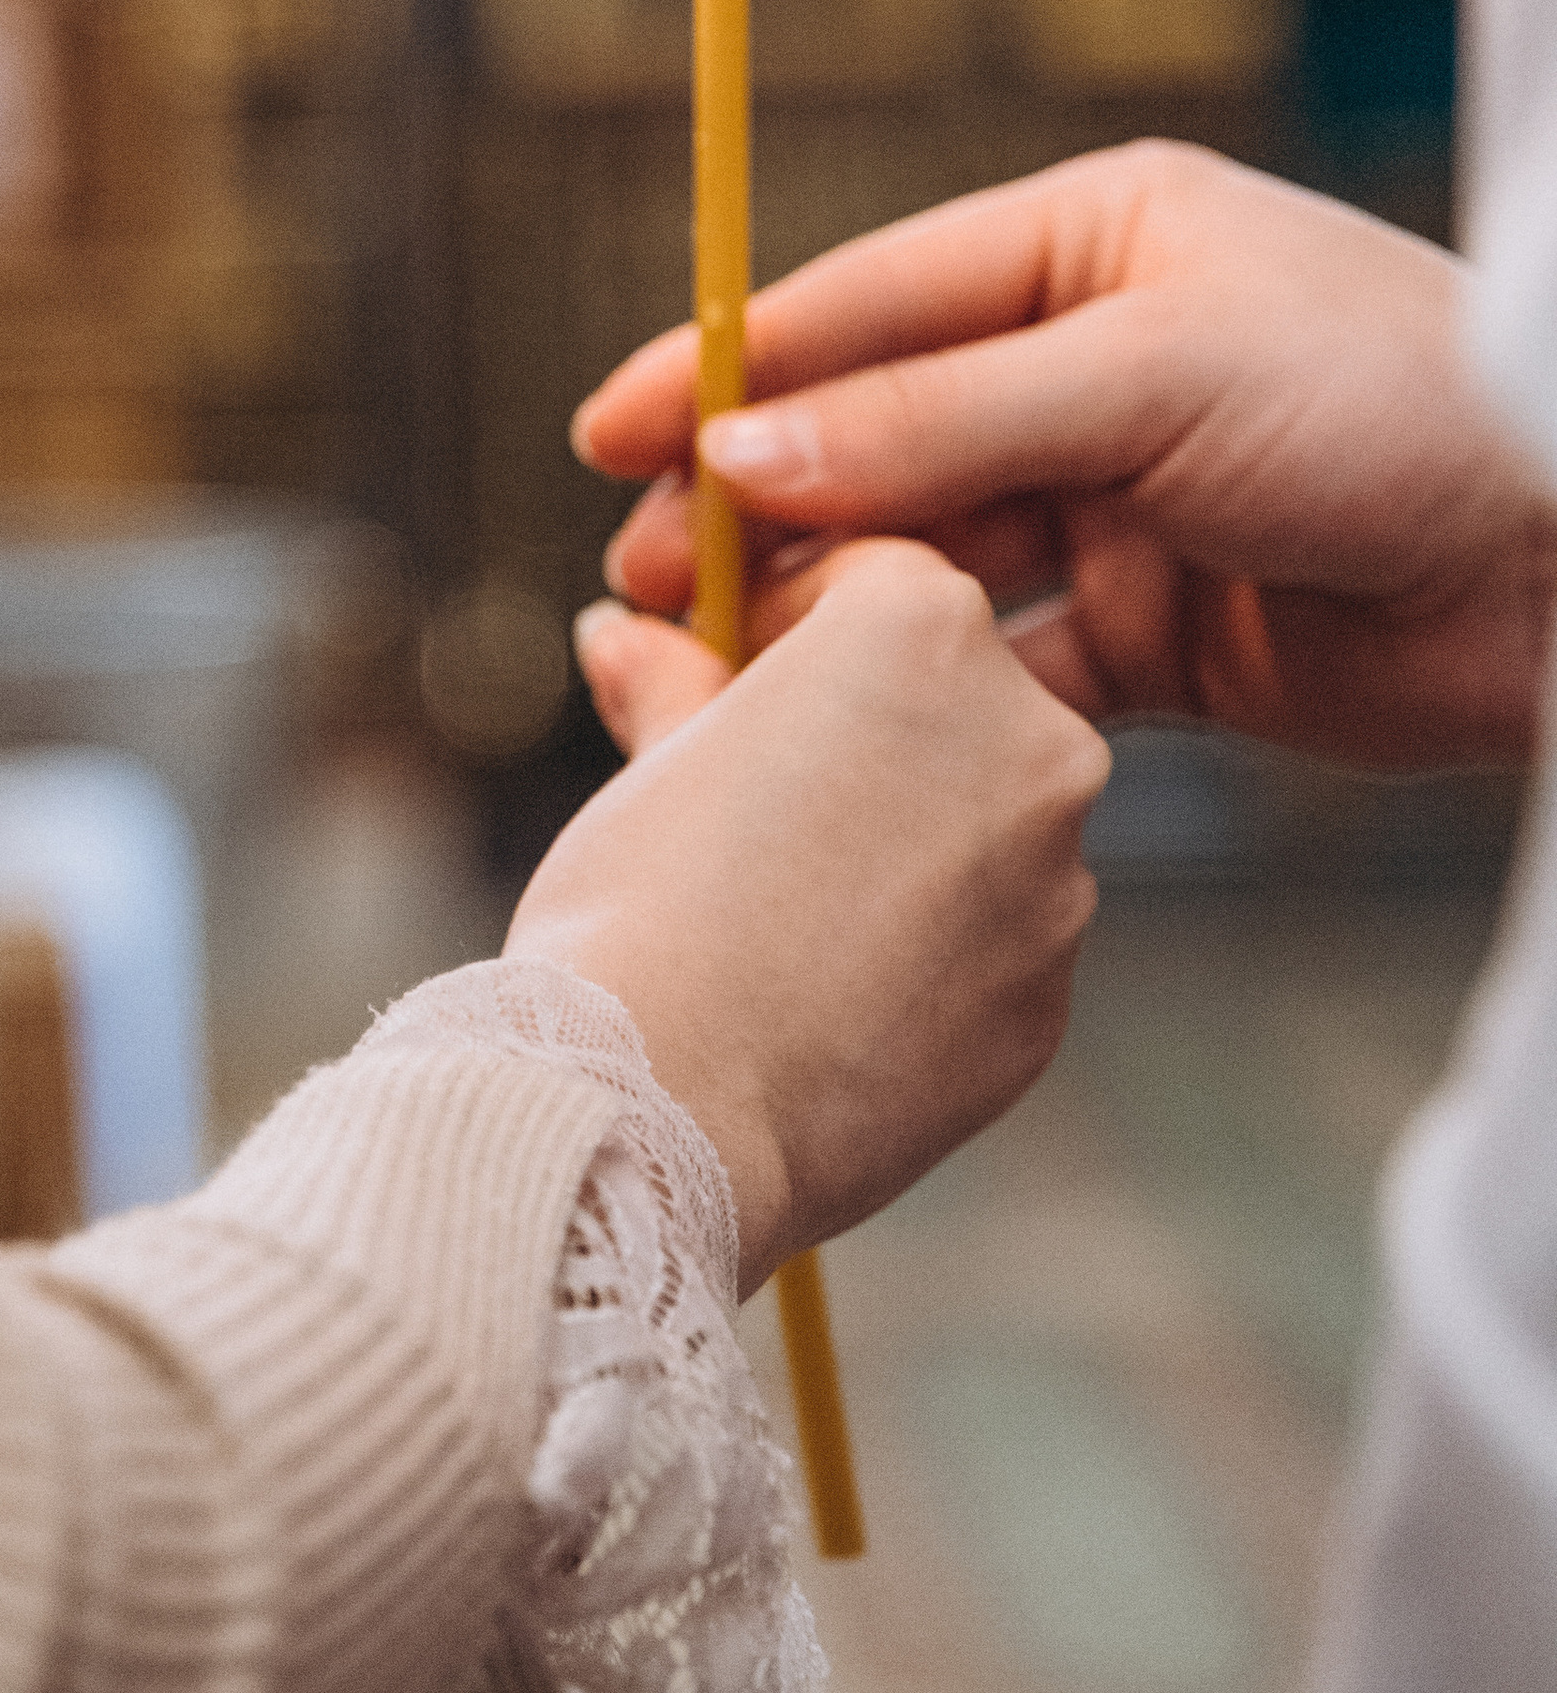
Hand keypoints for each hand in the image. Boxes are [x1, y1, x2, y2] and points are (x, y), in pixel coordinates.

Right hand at [511, 544, 1111, 1290]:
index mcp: (926, 631)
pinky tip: (818, 997)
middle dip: (858, 734)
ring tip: (773, 917)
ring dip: (894, 847)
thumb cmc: (637, 912)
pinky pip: (986, 943)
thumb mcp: (649, 762)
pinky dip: (919, 955)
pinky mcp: (1049, 999)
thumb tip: (637, 646)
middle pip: (945, 700)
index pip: (872, 580)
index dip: (786, 625)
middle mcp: (1030, 735)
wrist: (662, 1112)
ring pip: (974, 828)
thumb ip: (678, 684)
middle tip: (744, 799)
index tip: (724, 674)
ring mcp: (1056, 879)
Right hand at [577, 142, 1556, 772]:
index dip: (728, 367)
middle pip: (878, 438)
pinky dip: (926, 696)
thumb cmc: (1397, 411)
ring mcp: (1121, 502)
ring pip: (926, 559)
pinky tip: (847, 729)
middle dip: (757, 509)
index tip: (607, 430)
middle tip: (640, 582)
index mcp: (1094, 244)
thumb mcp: (1148, 380)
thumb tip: (740, 452)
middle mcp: (1094, 364)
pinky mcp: (1154, 632)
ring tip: (712, 666)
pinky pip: (1002, 663)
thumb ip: (938, 422)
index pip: (868, 304)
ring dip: (825, 610)